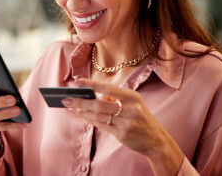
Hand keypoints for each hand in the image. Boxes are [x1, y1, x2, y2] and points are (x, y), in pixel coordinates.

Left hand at [62, 78, 183, 171]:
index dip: (91, 84)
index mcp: (133, 97)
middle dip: (81, 101)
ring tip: (71, 108)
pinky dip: (90, 120)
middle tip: (66, 99)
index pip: (108, 88)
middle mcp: (130, 108)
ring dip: (82, 112)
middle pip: (100, 103)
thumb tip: (94, 95)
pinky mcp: (122, 134)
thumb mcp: (133, 104)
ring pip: (99, 115)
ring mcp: (126, 122)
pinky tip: (82, 116)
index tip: (77, 81)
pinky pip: (102, 125)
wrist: (155, 140)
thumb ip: (115, 99)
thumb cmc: (140, 118)